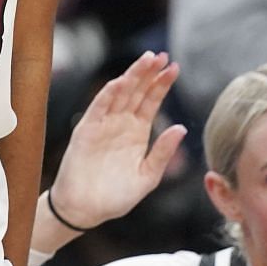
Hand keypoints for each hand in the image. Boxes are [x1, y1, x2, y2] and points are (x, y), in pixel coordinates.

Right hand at [50, 51, 187, 230]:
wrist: (86, 210)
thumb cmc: (116, 197)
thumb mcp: (147, 176)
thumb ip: (162, 152)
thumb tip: (181, 128)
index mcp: (137, 133)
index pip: (151, 102)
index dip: (162, 84)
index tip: (175, 67)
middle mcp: (121, 124)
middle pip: (137, 92)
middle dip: (149, 73)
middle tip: (162, 55)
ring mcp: (103, 125)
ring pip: (119, 94)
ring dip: (132, 76)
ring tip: (147, 60)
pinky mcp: (86, 130)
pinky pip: (98, 108)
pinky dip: (108, 94)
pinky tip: (121, 82)